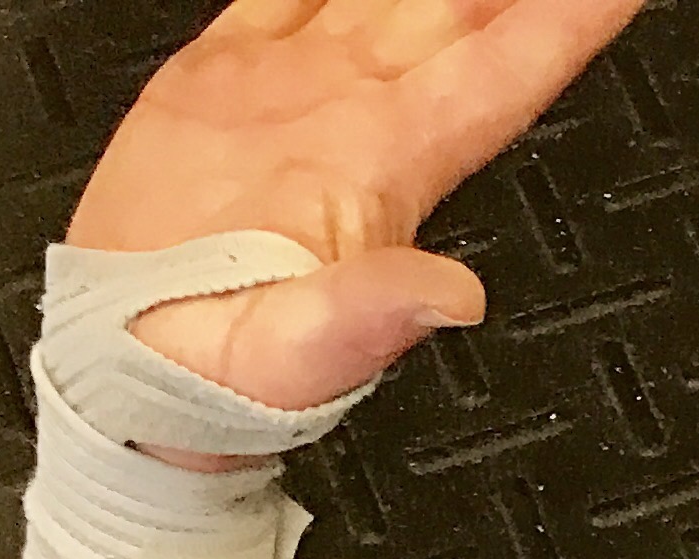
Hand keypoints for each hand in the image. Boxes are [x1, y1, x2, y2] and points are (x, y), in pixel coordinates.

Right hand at [60, 0, 653, 443]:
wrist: (130, 371)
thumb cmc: (217, 382)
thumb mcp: (297, 361)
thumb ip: (371, 319)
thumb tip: (456, 299)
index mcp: (387, 169)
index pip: (504, 78)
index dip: (568, 22)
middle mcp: (357, 119)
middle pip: (462, 14)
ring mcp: (298, 94)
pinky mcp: (230, 82)